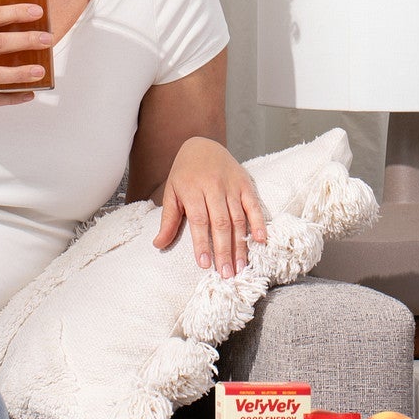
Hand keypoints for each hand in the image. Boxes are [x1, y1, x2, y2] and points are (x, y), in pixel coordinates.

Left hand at [152, 137, 267, 277]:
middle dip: (223, 250)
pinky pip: (253, 205)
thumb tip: (158, 245)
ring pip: (238, 218)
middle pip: (220, 223)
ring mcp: (231, 186)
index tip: (204, 264)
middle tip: (226, 274)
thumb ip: (168, 220)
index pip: (198, 220)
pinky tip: (260, 240)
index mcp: (192, 190)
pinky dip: (258, 222)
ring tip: (240, 266)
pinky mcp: (245, 184)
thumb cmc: (185, 174)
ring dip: (240, 244)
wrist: (203, 145)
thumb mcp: (171, 193)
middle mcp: (213, 187)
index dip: (202, 243)